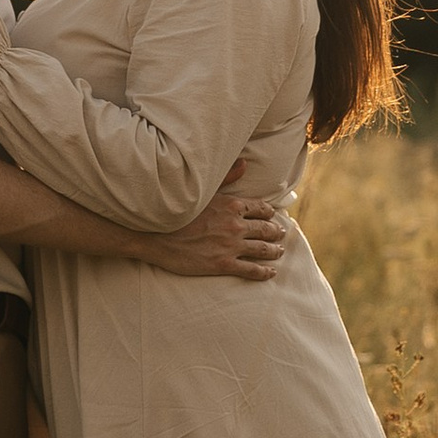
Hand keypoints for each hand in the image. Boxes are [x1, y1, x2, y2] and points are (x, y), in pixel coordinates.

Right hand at [139, 166, 292, 282]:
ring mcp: (231, 246)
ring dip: (274, 251)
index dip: (269, 213)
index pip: (260, 209)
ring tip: (279, 251)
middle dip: (276, 232)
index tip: (273, 216)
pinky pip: (252, 269)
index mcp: (232, 205)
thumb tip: (245, 163)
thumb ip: (227, 177)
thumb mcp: (204, 189)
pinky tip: (270, 273)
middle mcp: (236, 225)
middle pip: (265, 229)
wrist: (155, 235)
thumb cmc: (177, 210)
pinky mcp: (224, 264)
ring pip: (262, 249)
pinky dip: (264, 272)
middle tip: (281, 234)